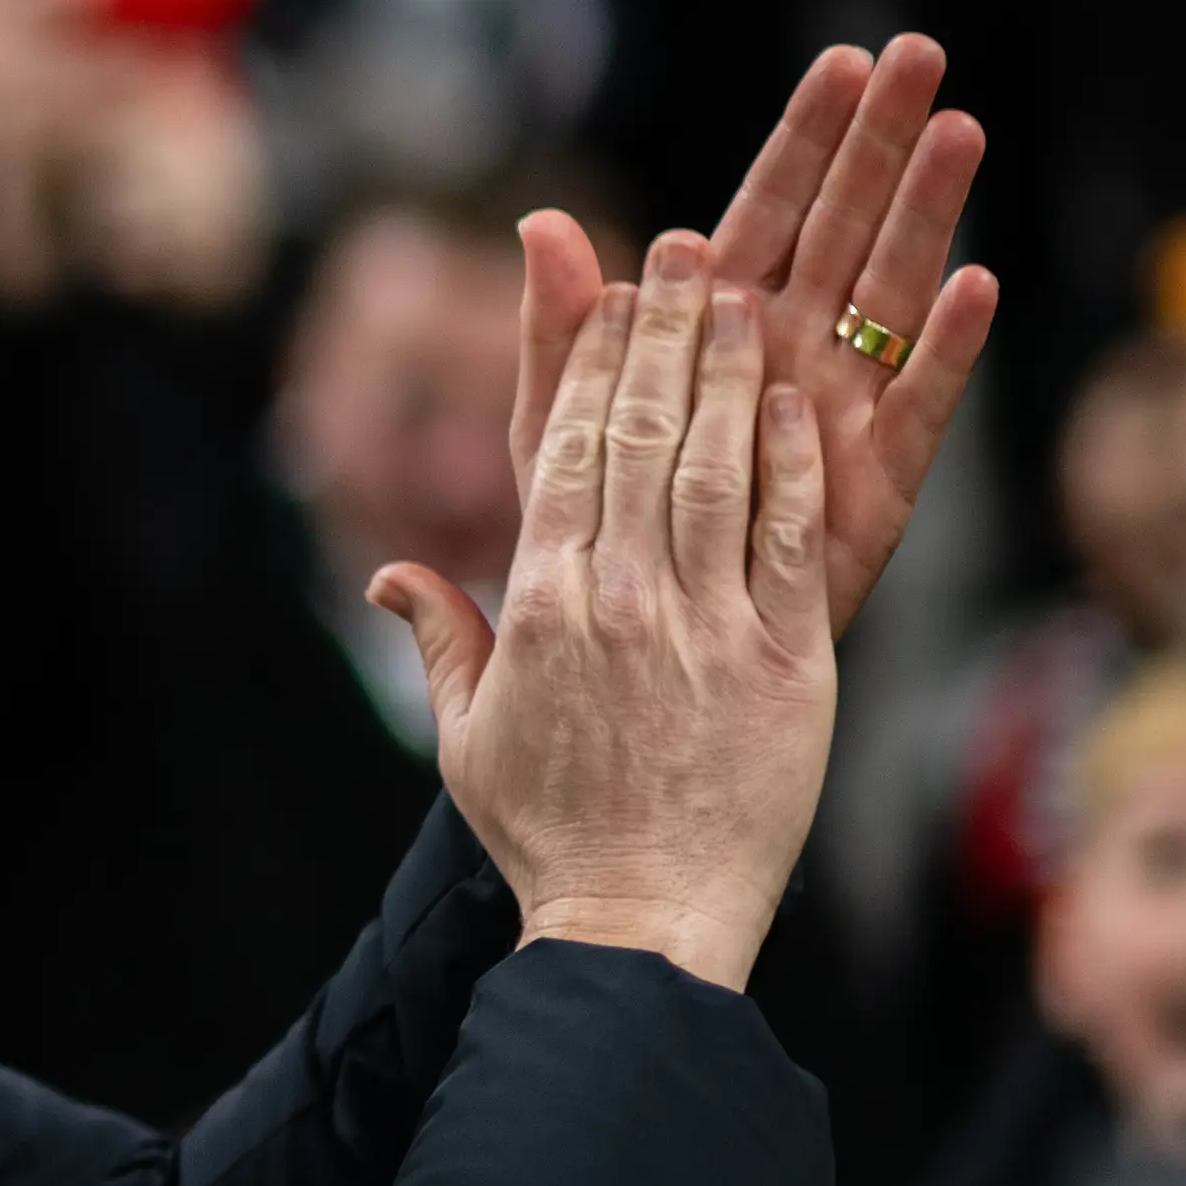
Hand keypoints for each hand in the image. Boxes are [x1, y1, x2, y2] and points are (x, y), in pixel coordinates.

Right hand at [378, 232, 834, 990]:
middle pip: (640, 436)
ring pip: (715, 469)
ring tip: (744, 298)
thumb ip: (440, 640)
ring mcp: (704, 630)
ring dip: (729, 375)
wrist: (639, 925)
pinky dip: (792, 467)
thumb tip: (389, 574)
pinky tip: (797, 404)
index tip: (616, 296)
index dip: (593, 362)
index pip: (564, 452)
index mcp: (539, 608)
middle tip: (687, 259)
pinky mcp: (784, 666)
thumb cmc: (550, 836)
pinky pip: (787, 543)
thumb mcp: (466, 738)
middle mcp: (619, 602)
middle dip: (663, 337)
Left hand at [513, 36, 997, 635]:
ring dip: (927, 214)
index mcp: (718, 321)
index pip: (770, 206)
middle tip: (923, 54)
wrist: (637, 653)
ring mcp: (841, 407)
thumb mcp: (554, 427)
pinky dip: (946, 350)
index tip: (843, 62)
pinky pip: (918, 405)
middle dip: (883, 141)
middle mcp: (791, 348)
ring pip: (892, 293)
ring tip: (959, 132)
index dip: (806, 137)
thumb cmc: (593, 533)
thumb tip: (538, 221)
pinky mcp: (878, 480)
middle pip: (846, 224)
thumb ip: (555, 330)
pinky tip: (974, 286)